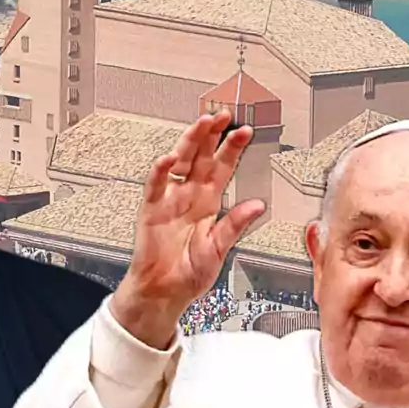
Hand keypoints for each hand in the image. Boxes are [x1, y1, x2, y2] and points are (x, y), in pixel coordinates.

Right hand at [112, 111, 265, 348]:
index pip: (222, 168)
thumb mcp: (219, 249)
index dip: (233, 149)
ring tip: (201, 124)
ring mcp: (169, 201)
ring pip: (180, 163)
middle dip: (211, 135)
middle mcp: (189, 196)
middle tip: (223, 114)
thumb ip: (235, 225)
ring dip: (190, 143)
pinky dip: (160, 172)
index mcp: (207, 203)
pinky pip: (155, 187)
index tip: (245, 131)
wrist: (164, 293)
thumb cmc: (188, 274)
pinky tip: (169, 158)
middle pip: (201, 157)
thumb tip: (257, 205)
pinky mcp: (151, 211)